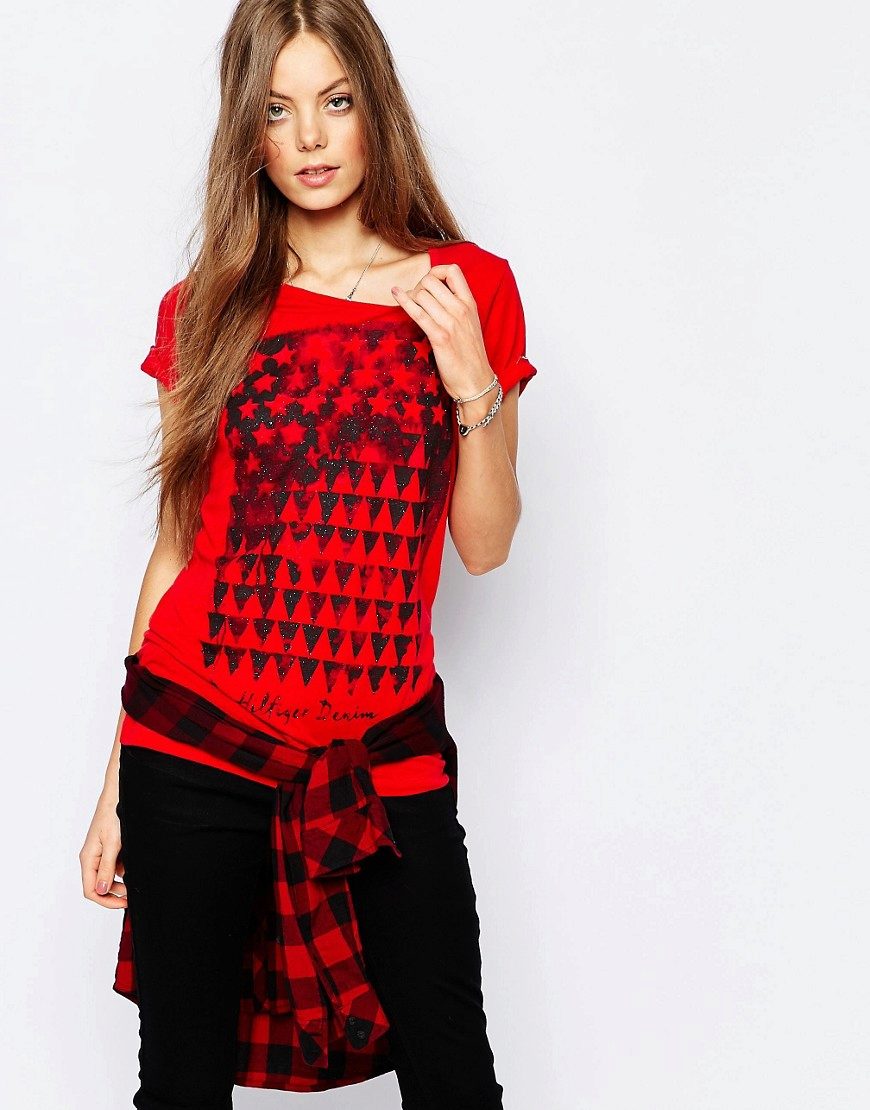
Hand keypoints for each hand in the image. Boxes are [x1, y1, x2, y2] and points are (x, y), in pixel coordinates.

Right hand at [79, 792, 126, 908]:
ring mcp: (99, 854)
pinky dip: (123, 868)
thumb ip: (107, 868)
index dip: (107, 901)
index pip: (91, 890)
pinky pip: (113, 865)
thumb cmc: (113, 817)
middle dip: (115, 893)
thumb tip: (102, 890)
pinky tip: (133, 863)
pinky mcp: (108, 849)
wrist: (118, 796)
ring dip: (120, 881)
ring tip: (135, 877)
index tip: (124, 902)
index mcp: (88, 859)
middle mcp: (91, 859)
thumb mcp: (113, 844)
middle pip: (99, 886)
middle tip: (132, 894)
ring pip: (107, 877)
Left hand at [391, 263, 493, 399]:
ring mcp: (450, 323)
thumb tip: (435, 296)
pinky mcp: (439, 337)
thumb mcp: (470, 325)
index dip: (436, 271)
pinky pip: (417, 312)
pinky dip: (403, 301)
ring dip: (411, 298)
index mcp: (470, 304)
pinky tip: (395, 294)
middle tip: (416, 301)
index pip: (453, 271)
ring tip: (411, 307)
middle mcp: (461, 309)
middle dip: (418, 287)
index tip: (428, 282)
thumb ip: (457, 308)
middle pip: (431, 281)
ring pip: (422, 294)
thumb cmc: (471, 356)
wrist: (476, 382)